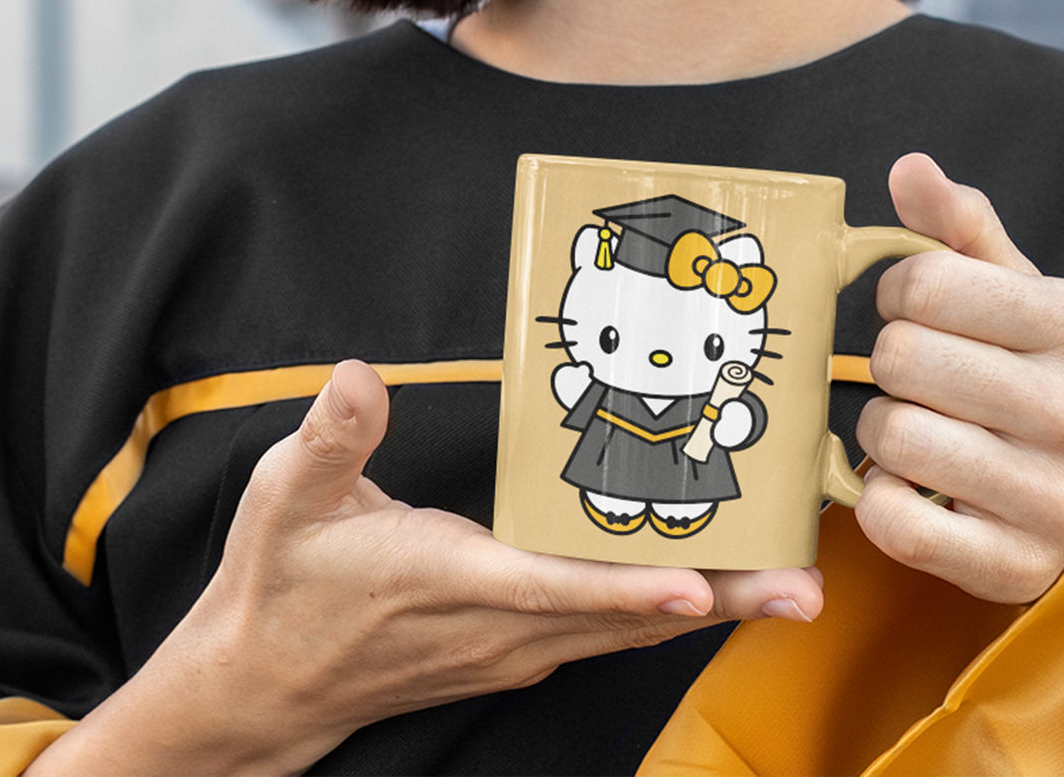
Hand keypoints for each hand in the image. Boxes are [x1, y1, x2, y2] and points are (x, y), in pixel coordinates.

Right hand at [32, 362, 822, 776]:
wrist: (261, 686)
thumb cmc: (281, 584)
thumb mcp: (289, 497)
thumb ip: (333, 436)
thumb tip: (359, 378)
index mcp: (455, 579)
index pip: (557, 590)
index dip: (629, 593)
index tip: (699, 589)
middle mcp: (500, 625)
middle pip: (625, 618)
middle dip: (717, 601)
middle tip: (802, 586)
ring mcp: (511, 645)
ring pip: (627, 630)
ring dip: (708, 608)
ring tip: (787, 584)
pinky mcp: (513, 648)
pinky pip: (605, 631)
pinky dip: (662, 611)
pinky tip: (706, 587)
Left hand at [853, 154, 1063, 604]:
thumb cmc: (1051, 370)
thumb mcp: (1025, 289)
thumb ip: (961, 227)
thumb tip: (909, 168)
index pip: (925, 285)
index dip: (899, 291)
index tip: (914, 307)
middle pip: (901, 358)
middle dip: (892, 359)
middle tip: (919, 372)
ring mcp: (1052, 498)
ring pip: (893, 436)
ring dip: (884, 428)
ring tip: (920, 424)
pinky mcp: (1017, 565)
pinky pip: (895, 521)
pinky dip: (881, 499)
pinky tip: (914, 484)